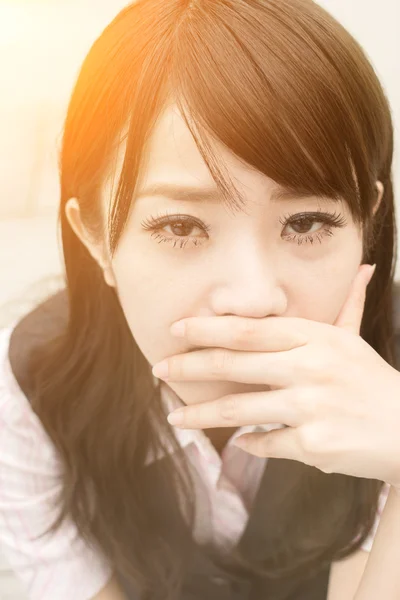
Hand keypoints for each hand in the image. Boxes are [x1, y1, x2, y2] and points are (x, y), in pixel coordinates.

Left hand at [152, 264, 399, 488]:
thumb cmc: (372, 382)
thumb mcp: (355, 340)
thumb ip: (347, 305)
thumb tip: (363, 267)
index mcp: (315, 337)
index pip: (248, 329)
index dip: (207, 328)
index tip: (176, 330)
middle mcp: (310, 366)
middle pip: (233, 364)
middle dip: (188, 366)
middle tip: (159, 368)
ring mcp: (311, 405)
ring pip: (238, 409)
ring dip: (200, 415)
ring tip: (175, 417)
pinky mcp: (313, 444)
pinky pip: (265, 442)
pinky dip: (249, 443)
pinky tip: (239, 443)